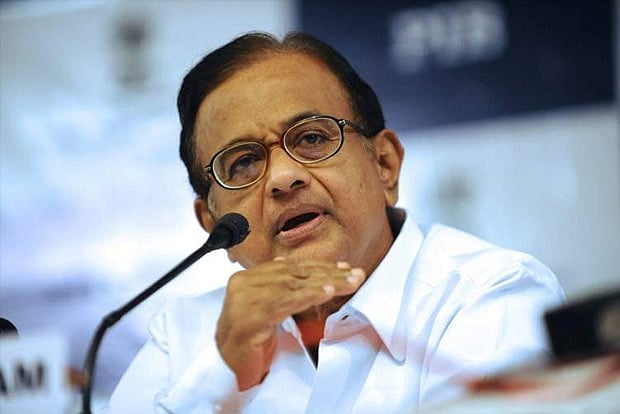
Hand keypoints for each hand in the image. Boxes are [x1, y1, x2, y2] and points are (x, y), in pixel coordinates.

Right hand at [215, 257, 364, 390]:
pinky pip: (285, 302)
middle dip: (328, 273)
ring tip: (347, 282)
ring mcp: (244, 300)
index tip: (343, 267)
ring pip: (293, 285)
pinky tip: (326, 291)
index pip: (290, 266)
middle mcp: (244, 284)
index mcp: (248, 278)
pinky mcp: (249, 317)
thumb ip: (281, 289)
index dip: (319, 265)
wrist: (225, 367)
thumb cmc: (247, 340)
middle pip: (294, 273)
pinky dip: (309, 295)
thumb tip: (302, 269)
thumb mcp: (268, 310)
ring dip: (325, 282)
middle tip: (354, 274)